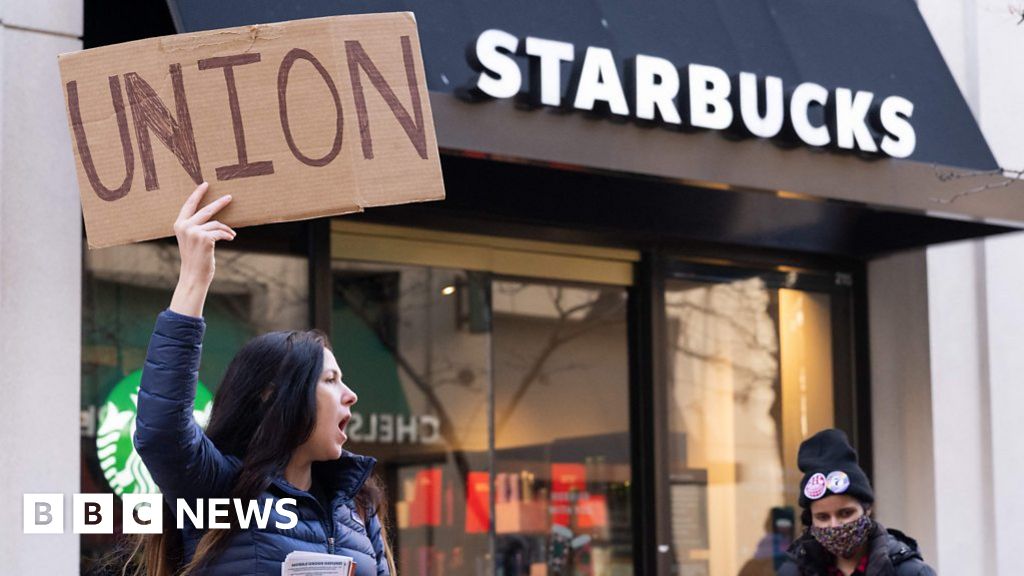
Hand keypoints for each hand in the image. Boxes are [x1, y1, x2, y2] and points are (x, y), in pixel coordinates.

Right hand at [168, 182, 235, 316]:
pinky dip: (228, 235)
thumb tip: (213, 217)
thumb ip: (196, 227)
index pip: (189, 205)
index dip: (197, 194)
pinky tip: (231, 238)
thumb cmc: (195, 258)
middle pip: (206, 209)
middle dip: (220, 203)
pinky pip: (221, 232)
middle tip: (230, 197)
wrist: (193, 275)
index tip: (205, 184)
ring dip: (226, 229)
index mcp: (179, 225)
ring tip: (231, 235)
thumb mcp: (192, 240)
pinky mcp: (204, 238)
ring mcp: (194, 232)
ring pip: (216, 223)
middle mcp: (185, 226)